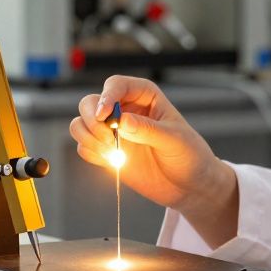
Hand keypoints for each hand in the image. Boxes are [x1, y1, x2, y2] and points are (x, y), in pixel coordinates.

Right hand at [69, 75, 238, 245]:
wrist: (188, 185)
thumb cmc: (189, 155)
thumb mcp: (174, 140)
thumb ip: (148, 130)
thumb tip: (122, 121)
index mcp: (145, 96)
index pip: (116, 85)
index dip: (106, 97)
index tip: (105, 116)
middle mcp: (125, 110)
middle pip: (90, 102)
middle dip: (92, 119)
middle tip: (107, 139)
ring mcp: (114, 131)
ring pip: (81, 122)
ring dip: (87, 136)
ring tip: (109, 153)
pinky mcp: (108, 151)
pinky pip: (84, 145)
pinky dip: (89, 152)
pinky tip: (110, 161)